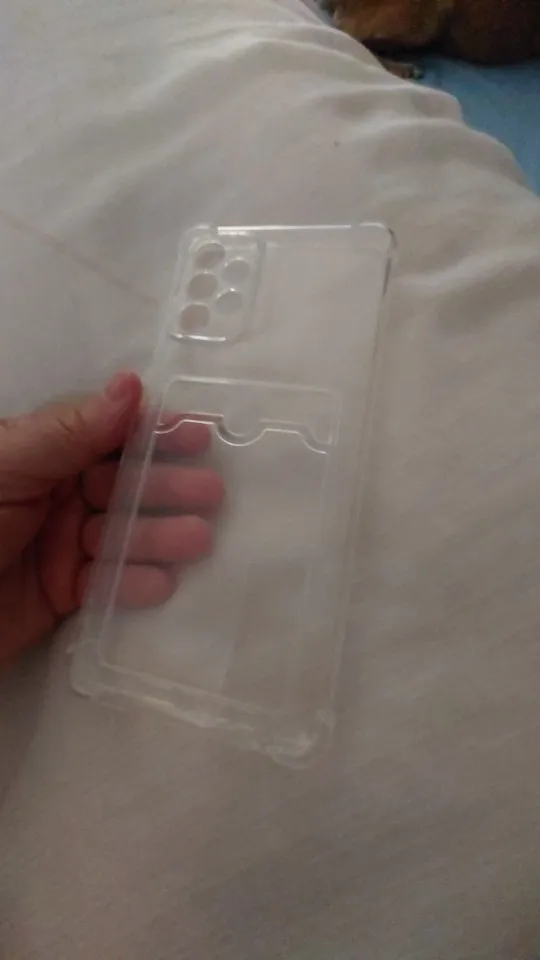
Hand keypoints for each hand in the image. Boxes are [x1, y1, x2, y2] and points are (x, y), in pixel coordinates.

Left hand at [0, 373, 222, 666]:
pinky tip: (160, 582)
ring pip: (120, 536)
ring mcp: (58, 546)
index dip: (152, 434)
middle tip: (210, 494)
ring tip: (198, 539)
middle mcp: (54, 495)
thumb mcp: (7, 464)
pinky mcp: (59, 595)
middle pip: (122, 487)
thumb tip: (131, 385)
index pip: (107, 435)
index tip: (198, 435)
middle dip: (165, 489)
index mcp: (39, 454)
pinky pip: (104, 585)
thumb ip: (69, 430)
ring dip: (159, 537)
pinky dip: (133, 584)